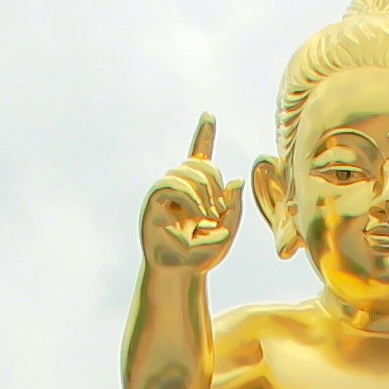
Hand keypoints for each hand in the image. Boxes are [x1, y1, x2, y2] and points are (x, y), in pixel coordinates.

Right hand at [143, 113, 239, 273]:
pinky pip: (171, 184)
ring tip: (208, 215)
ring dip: (203, 191)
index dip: (204, 135)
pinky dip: (189, 196)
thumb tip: (235, 181)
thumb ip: (235, 207)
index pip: (199, 156)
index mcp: (196, 190)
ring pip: (185, 171)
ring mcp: (165, 192)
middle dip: (214, 182)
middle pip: (198, 164)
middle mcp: (178, 187)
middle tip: (220, 210)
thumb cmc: (200, 255)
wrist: (179, 273)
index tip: (209, 115)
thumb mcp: (227, 231)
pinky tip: (197, 214)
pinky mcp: (154, 201)